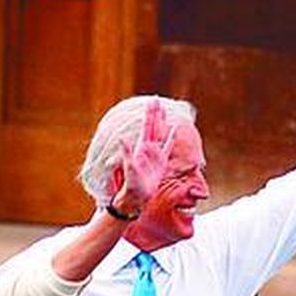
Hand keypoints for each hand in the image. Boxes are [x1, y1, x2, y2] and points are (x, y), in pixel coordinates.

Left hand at [108, 97, 173, 215]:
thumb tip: (121, 138)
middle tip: (156, 99)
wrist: (136, 196)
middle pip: (153, 126)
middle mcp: (148, 148)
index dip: (150, 114)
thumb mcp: (129, 167)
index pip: (147, 126)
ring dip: (162, 122)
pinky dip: (171, 139)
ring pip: (160, 134)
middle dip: (154, 113)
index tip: (152, 101)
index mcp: (141, 147)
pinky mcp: (161, 163)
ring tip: (164, 111)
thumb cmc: (132, 183)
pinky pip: (168, 148)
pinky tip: (174, 131)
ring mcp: (155, 155)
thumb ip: (126, 152)